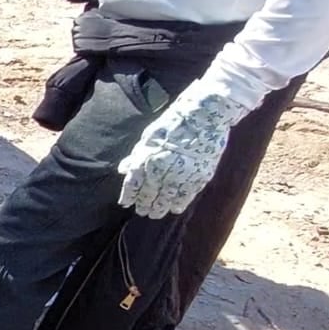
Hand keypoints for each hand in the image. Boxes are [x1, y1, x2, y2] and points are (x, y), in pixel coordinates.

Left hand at [116, 89, 247, 217]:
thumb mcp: (149, 136)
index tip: (125, 203)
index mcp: (147, 158)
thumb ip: (137, 155)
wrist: (204, 115)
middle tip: (143, 211)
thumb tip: (124, 169)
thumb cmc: (174, 123)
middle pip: (150, 193)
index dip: (128, 196)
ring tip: (156, 214)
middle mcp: (162, 168)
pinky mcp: (199, 175)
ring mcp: (181, 173)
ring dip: (160, 208)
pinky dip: (180, 203)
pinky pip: (187, 194)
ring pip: (167, 198)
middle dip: (144, 204)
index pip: (133, 183)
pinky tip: (175, 209)